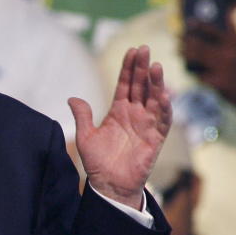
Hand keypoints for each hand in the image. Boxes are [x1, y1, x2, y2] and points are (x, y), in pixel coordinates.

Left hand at [70, 45, 170, 209]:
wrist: (109, 186)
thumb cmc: (98, 163)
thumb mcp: (86, 137)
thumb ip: (82, 116)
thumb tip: (71, 98)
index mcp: (118, 111)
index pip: (125, 84)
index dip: (128, 68)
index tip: (131, 51)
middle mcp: (135, 114)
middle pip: (141, 86)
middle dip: (143, 68)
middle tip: (145, 49)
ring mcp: (146, 125)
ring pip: (154, 99)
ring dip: (156, 83)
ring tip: (156, 66)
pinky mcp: (155, 138)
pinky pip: (162, 120)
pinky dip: (164, 108)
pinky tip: (163, 95)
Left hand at [181, 16, 235, 113]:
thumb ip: (234, 32)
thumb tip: (228, 11)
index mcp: (234, 44)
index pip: (214, 30)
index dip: (200, 25)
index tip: (189, 22)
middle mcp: (229, 54)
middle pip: (200, 44)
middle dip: (186, 41)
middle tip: (178, 38)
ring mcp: (223, 69)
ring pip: (197, 58)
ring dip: (185, 54)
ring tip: (178, 50)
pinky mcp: (218, 83)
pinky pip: (199, 75)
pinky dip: (193, 72)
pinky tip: (188, 68)